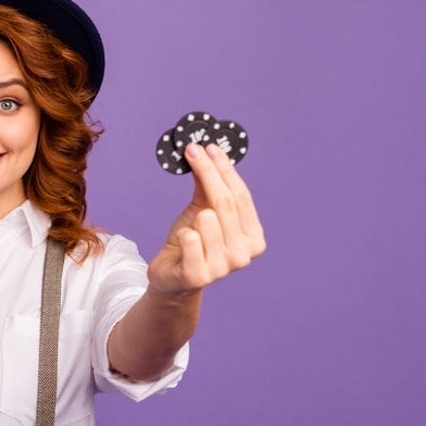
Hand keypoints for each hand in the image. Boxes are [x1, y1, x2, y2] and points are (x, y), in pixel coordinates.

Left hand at [147, 142, 266, 300]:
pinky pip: (190, 239)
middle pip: (224, 203)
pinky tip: (182, 239)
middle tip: (192, 151)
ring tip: (190, 224)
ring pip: (207, 219)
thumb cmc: (191, 243)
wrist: (171, 277)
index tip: (210, 147)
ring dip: (194, 215)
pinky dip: (184, 234)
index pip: (241, 196)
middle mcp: (243, 255)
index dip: (225, 169)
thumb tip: (207, 152)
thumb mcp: (202, 211)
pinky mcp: (199, 276)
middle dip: (207, 172)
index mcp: (253, 238)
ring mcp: (223, 268)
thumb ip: (209, 186)